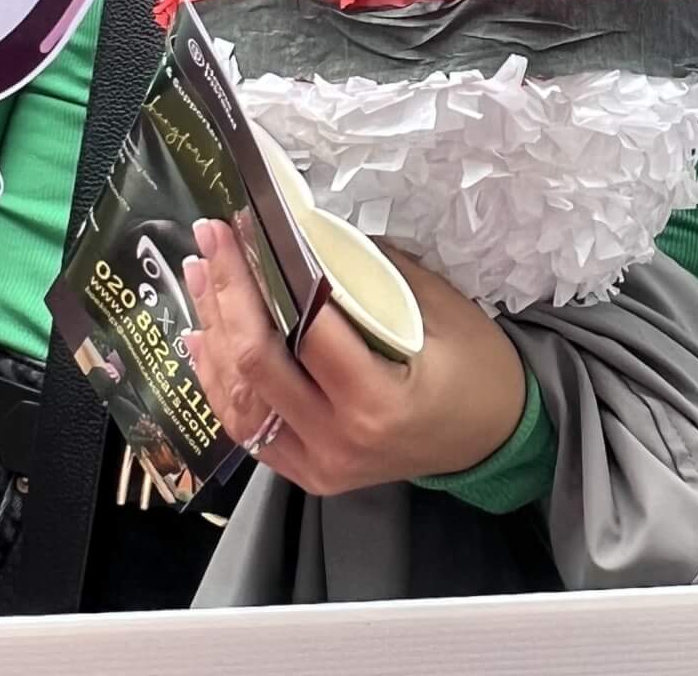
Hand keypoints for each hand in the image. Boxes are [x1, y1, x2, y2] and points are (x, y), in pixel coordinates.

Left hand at [183, 218, 526, 495]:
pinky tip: (203, 337)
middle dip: (228, 293)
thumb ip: (374, 275)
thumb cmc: (479, 368)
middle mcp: (337, 441)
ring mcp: (317, 464)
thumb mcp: (441, 308)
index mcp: (375, 402)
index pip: (304, 331)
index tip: (248, 225)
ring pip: (240, 400)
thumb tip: (311, 234)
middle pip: (257, 364)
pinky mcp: (308, 471)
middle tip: (213, 236)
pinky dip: (220, 381)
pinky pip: (249, 428)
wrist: (496, 438)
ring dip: (214, 332)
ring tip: (201, 274)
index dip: (268, 273)